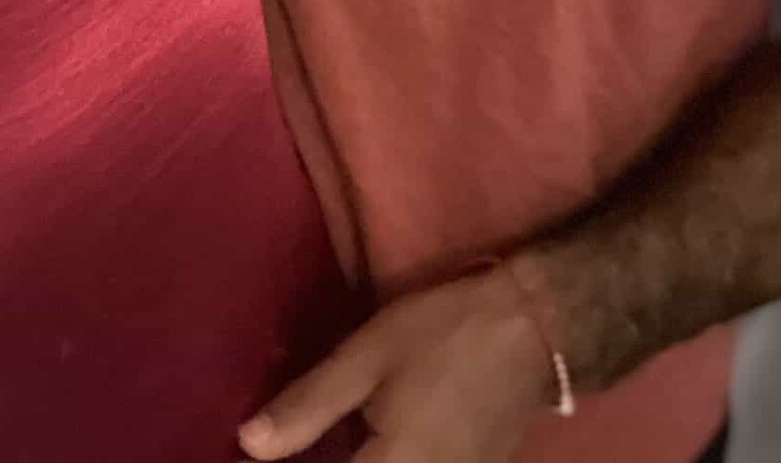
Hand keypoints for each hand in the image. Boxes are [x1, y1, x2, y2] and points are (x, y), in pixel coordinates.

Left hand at [238, 269, 555, 461]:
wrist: (532, 331)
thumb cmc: (442, 335)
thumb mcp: (366, 359)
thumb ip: (307, 408)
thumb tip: (248, 445)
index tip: (253, 454)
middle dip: (322, 461)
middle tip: (287, 446)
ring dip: (352, 461)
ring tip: (318, 445)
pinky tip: (361, 444)